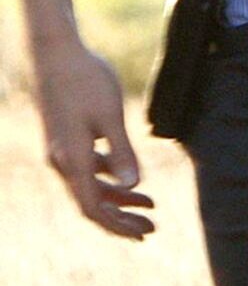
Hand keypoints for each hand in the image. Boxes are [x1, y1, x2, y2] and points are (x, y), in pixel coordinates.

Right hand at [31, 37, 152, 239]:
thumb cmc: (86, 81)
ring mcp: (61, 151)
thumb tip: (134, 184)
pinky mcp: (66, 139)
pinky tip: (131, 179)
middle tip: (151, 230)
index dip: (118, 224)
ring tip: (151, 206)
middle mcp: (61, 161)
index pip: (93, 207)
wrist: (57, 53)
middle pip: (92, 203)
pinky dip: (110, 178)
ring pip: (91, 187)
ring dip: (119, 199)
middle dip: (122, 219)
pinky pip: (88, 170)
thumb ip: (122, 152)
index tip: (144, 232)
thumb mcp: (110, 116)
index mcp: (71, 160)